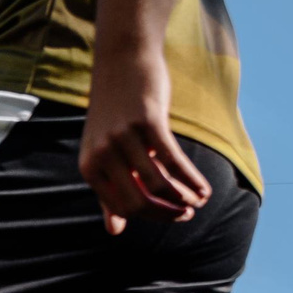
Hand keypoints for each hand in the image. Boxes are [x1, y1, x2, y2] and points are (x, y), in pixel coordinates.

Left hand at [77, 46, 211, 235]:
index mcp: (90, 166)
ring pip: (158, 184)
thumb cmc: (115, 111)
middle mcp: (102, 154)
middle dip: (168, 213)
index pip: (122, 207)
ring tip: (200, 200)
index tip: (173, 216)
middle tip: (188, 213)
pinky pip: (173, 161)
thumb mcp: (105, 152)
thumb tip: (114, 231)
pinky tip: (203, 188)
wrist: (122, 61)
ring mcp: (123, 138)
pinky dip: (191, 179)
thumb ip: (108, 191)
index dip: (150, 216)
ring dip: (184, 198)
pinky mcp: (147, 122)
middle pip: (139, 201)